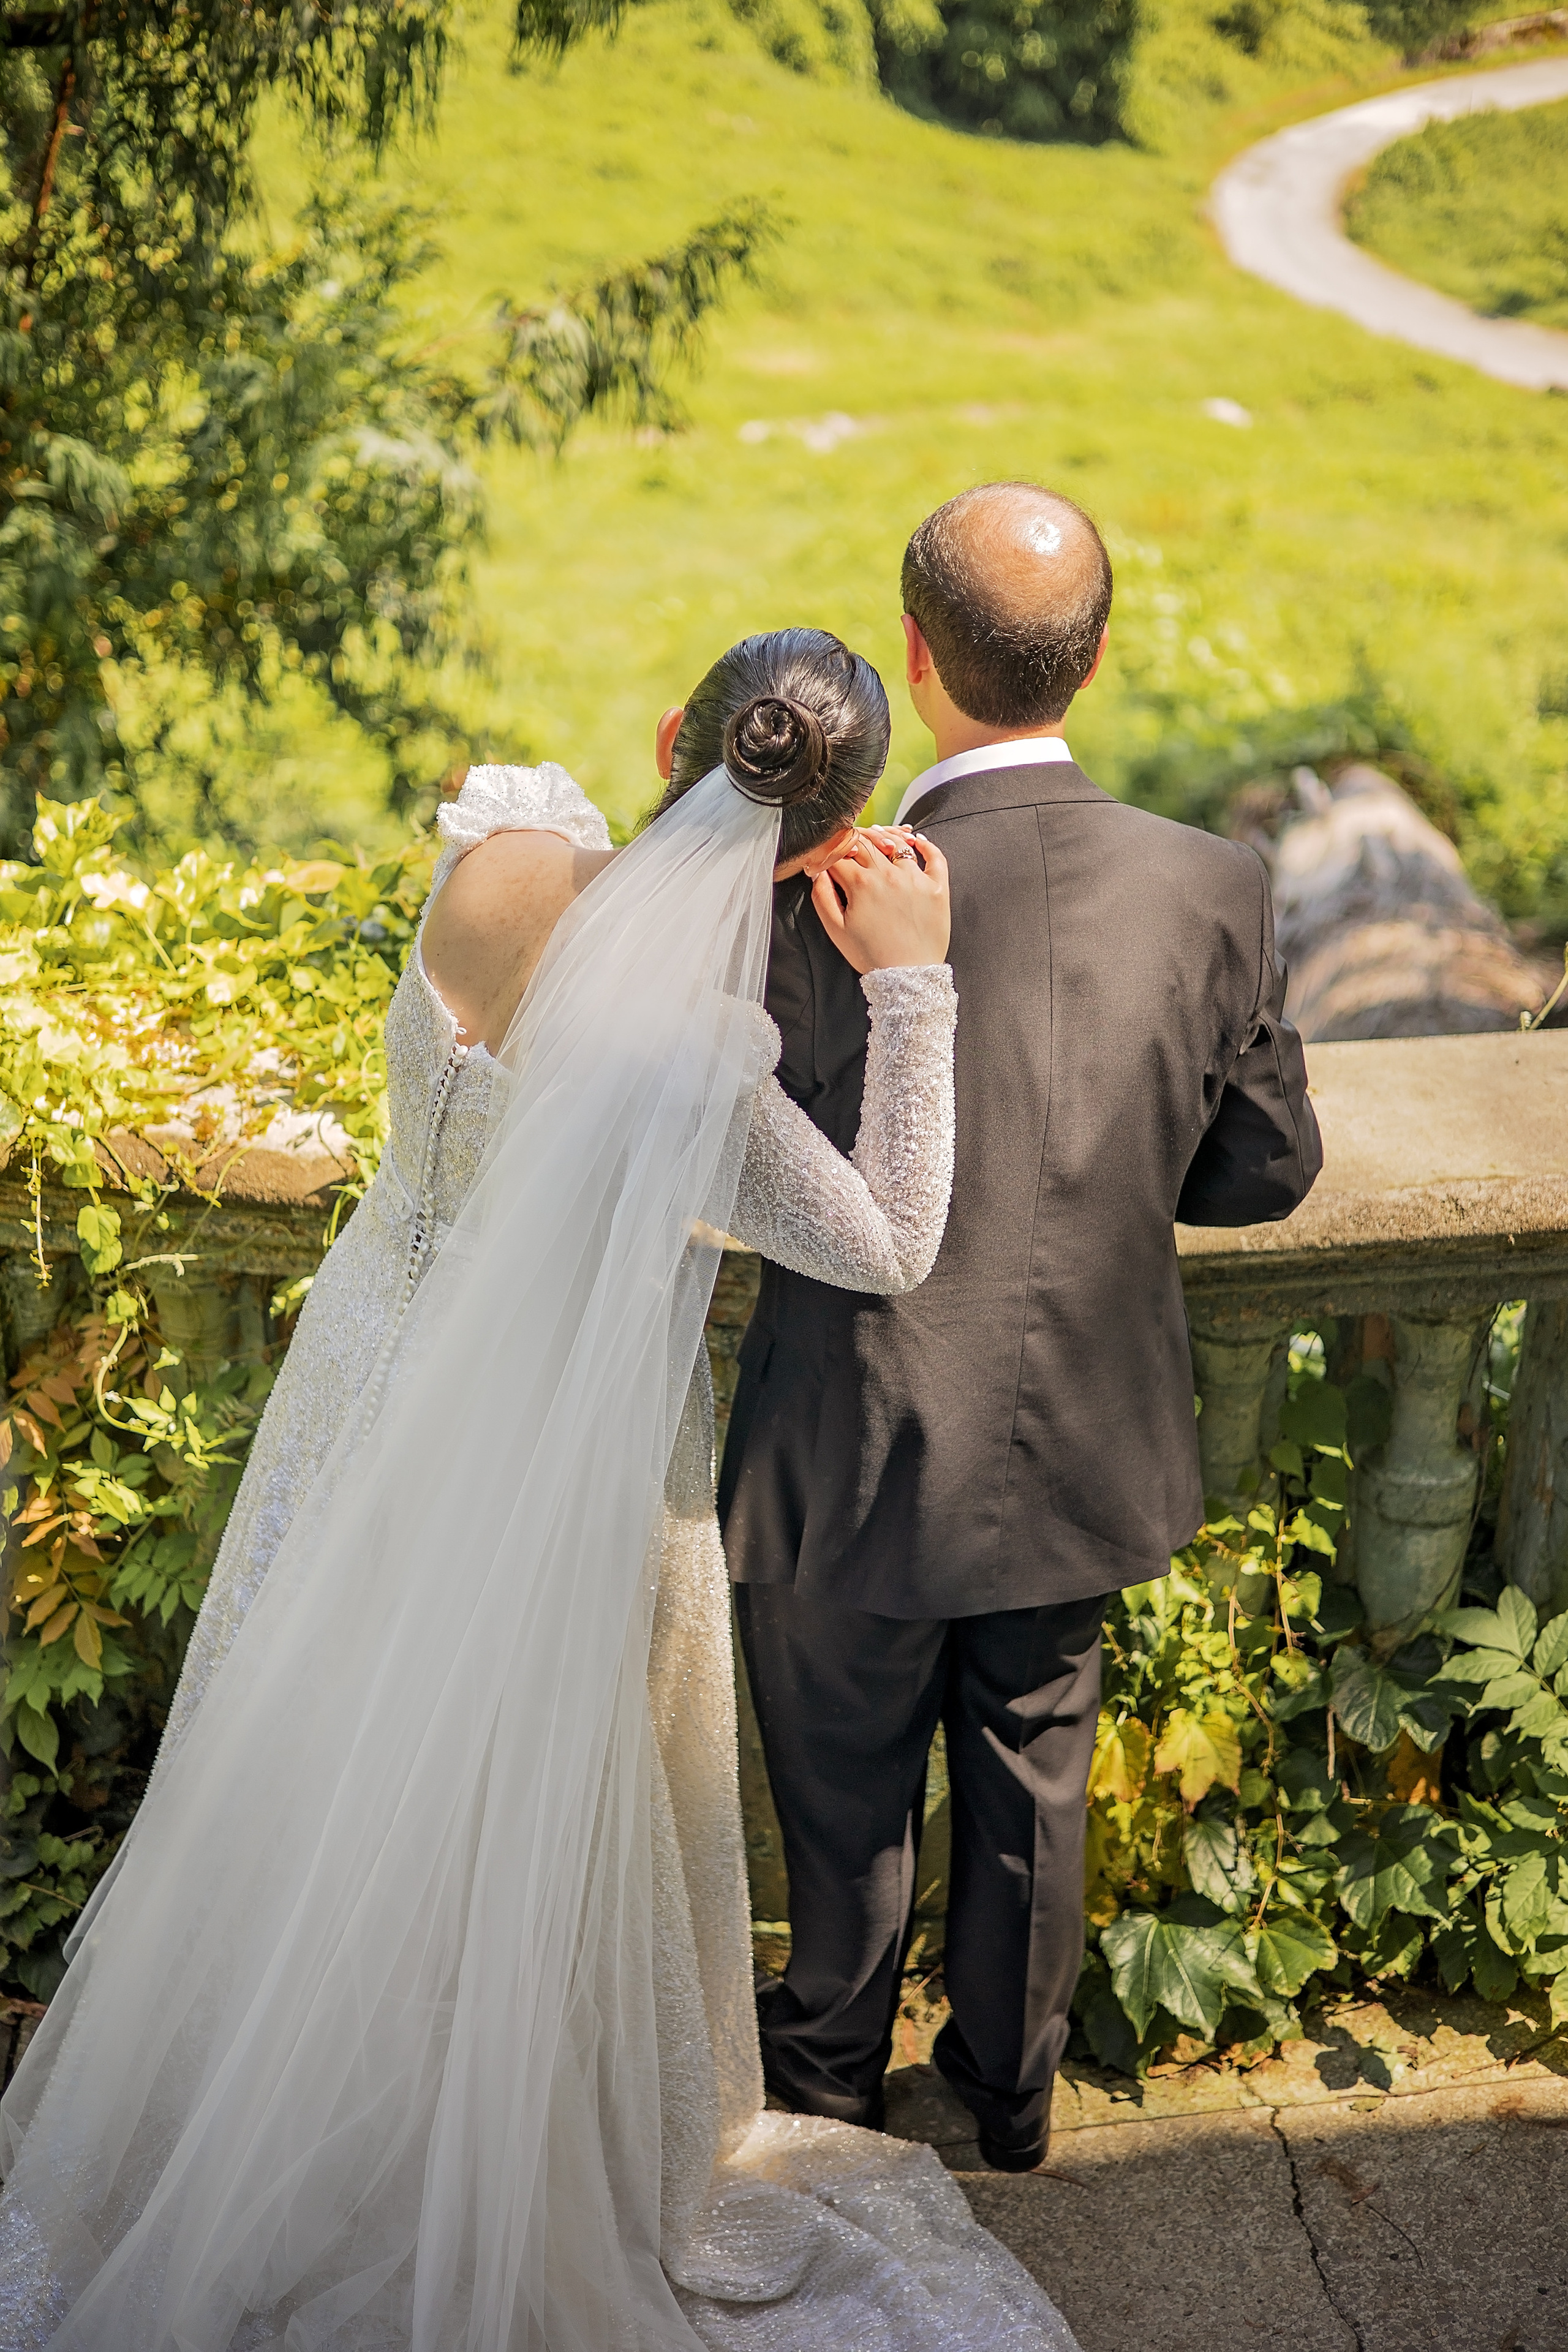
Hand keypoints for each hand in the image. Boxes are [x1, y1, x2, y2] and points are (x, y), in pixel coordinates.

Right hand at [811, 827, 949, 973]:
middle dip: (854, 838)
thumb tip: (818, 870)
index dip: (829, 850)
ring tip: (878, 838)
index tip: (828, 854)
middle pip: (867, 842)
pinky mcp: (937, 887)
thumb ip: (822, 896)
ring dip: (885, 836)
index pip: (840, 853)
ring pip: (898, 843)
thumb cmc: (871, 956)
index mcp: (861, 884)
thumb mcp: (836, 930)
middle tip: (850, 843)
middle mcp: (889, 875)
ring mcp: (916, 879)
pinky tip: (915, 839)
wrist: (908, 978)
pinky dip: (925, 844)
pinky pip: (934, 856)